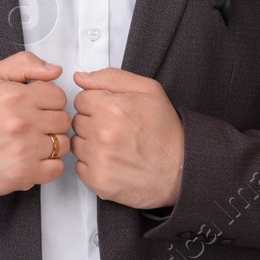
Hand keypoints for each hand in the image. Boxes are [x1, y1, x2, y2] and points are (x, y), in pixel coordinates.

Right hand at [0, 51, 71, 196]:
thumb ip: (25, 64)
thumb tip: (55, 70)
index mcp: (14, 96)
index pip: (58, 95)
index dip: (49, 100)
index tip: (36, 106)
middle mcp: (20, 122)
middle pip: (64, 120)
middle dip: (51, 121)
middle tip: (33, 124)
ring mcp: (24, 149)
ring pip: (63, 144)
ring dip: (52, 144)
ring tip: (32, 141)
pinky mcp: (26, 173)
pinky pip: (58, 168)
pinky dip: (49, 165)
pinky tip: (33, 158)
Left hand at [70, 68, 184, 208]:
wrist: (182, 169)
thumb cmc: (166, 131)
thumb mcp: (147, 90)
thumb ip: (110, 78)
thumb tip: (80, 78)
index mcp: (110, 108)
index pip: (80, 99)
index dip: (97, 104)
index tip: (112, 112)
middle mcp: (101, 133)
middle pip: (77, 122)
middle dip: (93, 124)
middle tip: (117, 130)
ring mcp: (99, 159)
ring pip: (76, 144)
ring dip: (90, 145)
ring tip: (116, 147)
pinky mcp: (98, 181)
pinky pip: (80, 167)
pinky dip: (93, 165)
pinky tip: (113, 162)